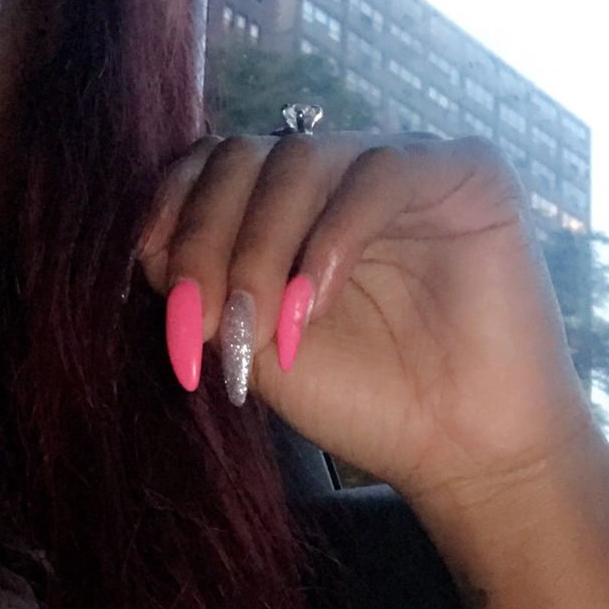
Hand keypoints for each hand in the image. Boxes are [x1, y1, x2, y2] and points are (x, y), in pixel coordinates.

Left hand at [138, 131, 600, 510]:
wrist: (460, 451)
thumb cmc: (361, 400)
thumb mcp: (250, 341)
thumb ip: (199, 285)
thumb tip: (143, 240)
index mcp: (287, 206)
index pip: (211, 167)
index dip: (175, 215)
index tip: (164, 291)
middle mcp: (339, 174)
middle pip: (245, 158)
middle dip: (211, 241)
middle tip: (213, 326)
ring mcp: (400, 165)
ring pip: (301, 158)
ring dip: (263, 247)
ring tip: (264, 328)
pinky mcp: (465, 173)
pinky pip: (380, 171)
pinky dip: (333, 237)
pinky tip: (314, 302)